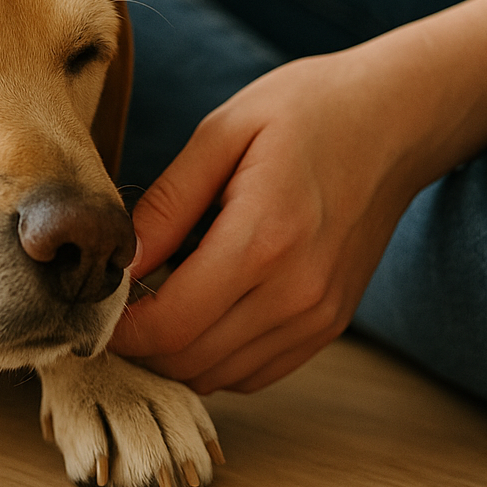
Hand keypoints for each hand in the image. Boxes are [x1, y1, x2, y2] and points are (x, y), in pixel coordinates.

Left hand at [109, 49, 429, 393]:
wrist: (397, 120)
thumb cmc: (308, 110)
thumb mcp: (223, 131)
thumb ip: (167, 202)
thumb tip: (120, 260)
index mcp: (264, 239)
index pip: (169, 325)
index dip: (118, 328)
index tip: (88, 302)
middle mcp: (296, 292)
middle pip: (189, 361)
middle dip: (138, 344)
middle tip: (111, 304)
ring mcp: (318, 316)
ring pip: (219, 377)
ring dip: (174, 354)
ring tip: (152, 303)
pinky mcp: (329, 325)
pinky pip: (255, 372)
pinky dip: (214, 358)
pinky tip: (199, 311)